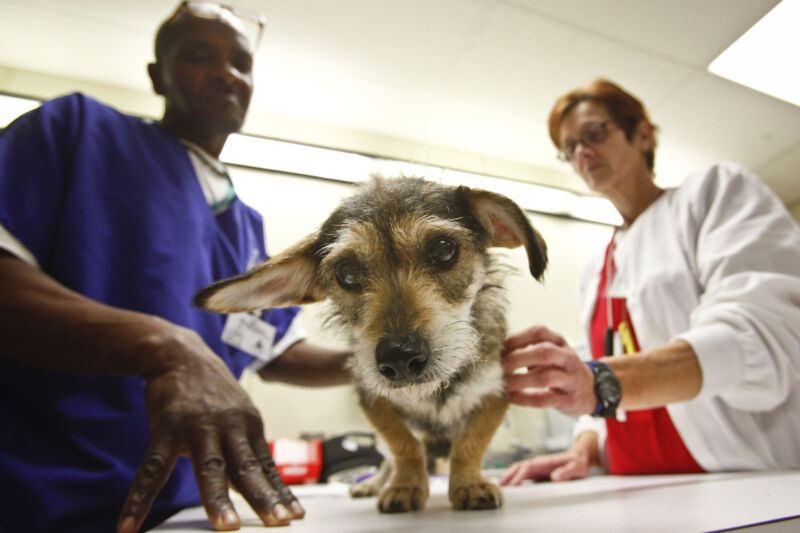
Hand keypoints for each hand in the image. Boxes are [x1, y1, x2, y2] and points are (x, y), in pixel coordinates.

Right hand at [117, 328, 302, 532]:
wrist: (181, 355)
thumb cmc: (212, 394)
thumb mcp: (238, 416)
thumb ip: (245, 451)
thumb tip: (261, 488)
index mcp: (249, 426)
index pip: (266, 466)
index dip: (280, 492)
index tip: (294, 516)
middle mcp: (228, 426)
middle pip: (246, 467)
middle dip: (262, 497)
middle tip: (277, 522)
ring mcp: (197, 427)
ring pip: (210, 468)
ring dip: (218, 499)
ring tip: (225, 527)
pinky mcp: (167, 427)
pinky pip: (153, 468)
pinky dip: (140, 498)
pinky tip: (129, 524)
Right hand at [499, 449, 590, 484]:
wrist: (579, 458)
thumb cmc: (578, 463)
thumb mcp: (576, 467)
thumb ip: (567, 472)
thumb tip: (554, 477)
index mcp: (544, 462)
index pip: (527, 468)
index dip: (519, 476)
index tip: (512, 485)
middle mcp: (537, 464)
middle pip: (518, 468)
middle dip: (507, 476)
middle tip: (498, 487)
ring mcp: (536, 468)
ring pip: (518, 471)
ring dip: (508, 477)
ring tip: (499, 487)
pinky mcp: (537, 473)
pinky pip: (522, 475)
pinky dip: (513, 479)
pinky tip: (509, 486)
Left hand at [502, 325, 595, 416]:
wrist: (591, 391)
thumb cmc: (560, 369)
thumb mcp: (550, 353)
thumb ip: (529, 349)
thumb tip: (496, 352)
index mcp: (559, 342)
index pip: (538, 332)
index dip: (516, 338)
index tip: (498, 349)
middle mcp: (567, 357)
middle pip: (543, 352)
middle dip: (517, 358)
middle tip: (499, 367)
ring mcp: (570, 379)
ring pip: (545, 376)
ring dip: (519, 380)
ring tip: (502, 384)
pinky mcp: (568, 399)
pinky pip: (545, 399)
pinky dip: (525, 398)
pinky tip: (511, 397)